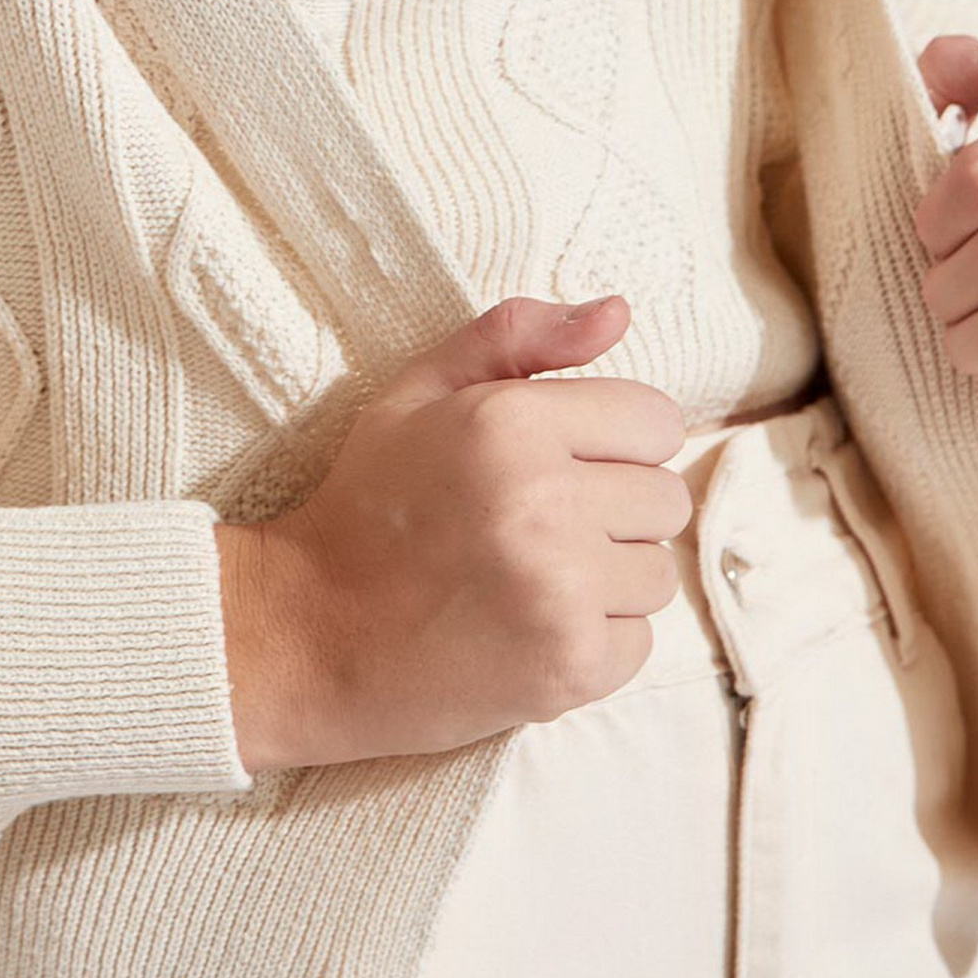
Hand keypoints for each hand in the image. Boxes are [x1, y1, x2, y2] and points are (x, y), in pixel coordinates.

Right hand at [213, 293, 693, 771]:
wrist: (312, 636)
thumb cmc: (371, 504)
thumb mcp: (420, 394)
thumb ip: (517, 337)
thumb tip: (618, 311)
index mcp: (511, 423)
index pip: (656, 420)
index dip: (615, 439)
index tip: (566, 461)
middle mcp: (545, 504)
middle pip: (665, 496)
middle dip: (614, 506)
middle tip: (540, 523)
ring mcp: (561, 591)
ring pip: (658, 572)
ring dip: (610, 576)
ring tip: (535, 576)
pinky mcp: (571, 666)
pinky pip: (641, 640)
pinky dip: (597, 637)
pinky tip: (531, 625)